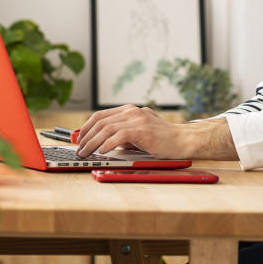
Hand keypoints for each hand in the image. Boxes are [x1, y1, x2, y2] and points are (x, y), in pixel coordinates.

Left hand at [76, 106, 236, 160]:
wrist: (184, 140)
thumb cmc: (163, 140)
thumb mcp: (139, 134)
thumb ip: (123, 136)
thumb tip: (103, 144)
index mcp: (129, 111)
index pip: (100, 115)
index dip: (86, 127)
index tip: (78, 138)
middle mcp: (132, 112)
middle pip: (100, 121)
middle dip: (86, 136)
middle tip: (79, 149)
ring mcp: (137, 120)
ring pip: (106, 128)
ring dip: (92, 142)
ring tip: (86, 152)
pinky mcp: (143, 130)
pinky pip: (119, 135)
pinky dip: (107, 144)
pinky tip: (102, 151)